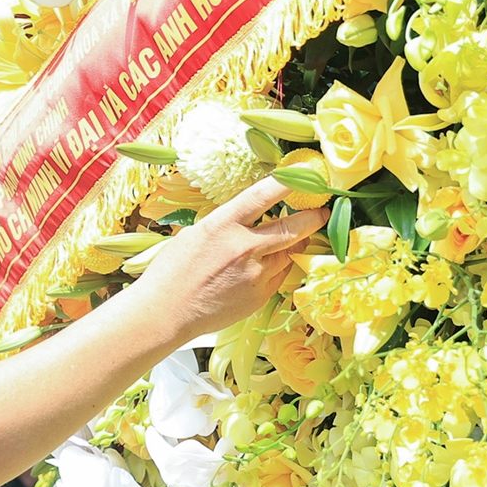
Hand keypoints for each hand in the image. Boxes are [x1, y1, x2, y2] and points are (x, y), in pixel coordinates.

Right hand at [133, 175, 328, 338]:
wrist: (166, 313)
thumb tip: (253, 217)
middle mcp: (243, 248)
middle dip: (312, 218)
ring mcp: (255, 275)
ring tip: (285, 242)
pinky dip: (276, 269)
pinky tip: (259, 270)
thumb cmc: (174, 271)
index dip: (290, 181)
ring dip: (291, 245)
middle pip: (292, 228)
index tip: (308, 173)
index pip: (263, 196)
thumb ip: (228, 224)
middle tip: (320, 212)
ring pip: (288, 253)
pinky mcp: (260, 296)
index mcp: (223, 225)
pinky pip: (279, 277)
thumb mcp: (198, 234)